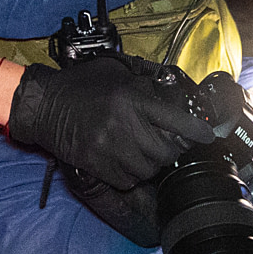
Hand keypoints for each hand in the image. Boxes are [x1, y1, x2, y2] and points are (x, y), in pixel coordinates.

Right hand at [9, 58, 216, 188]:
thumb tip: (171, 95)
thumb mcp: (115, 73)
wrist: (45, 105)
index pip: (176, 120)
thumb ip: (144, 83)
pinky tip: (122, 159)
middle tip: (163, 141)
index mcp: (131, 99)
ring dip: (149, 162)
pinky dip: (131, 174)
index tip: (208, 135)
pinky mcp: (99, 166)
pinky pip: (128, 180)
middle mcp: (124, 125)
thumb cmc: (80, 85)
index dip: (197, 131)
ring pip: (149, 168)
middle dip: (169, 149)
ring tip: (138, 148)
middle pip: (166, 151)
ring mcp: (111, 149)